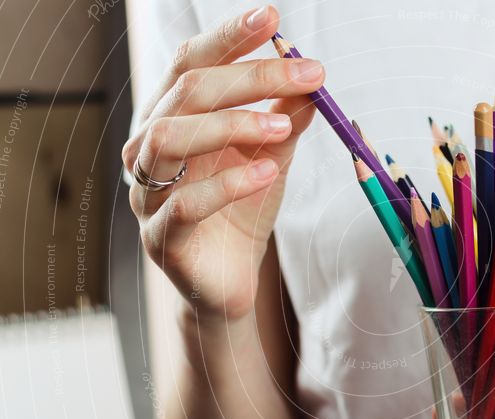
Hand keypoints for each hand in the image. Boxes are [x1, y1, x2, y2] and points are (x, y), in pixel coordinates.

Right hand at [123, 5, 323, 319]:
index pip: (191, 62)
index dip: (229, 37)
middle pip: (187, 91)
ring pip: (171, 137)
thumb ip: (284, 120)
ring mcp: (147, 192)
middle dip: (250, 77)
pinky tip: (266, 174)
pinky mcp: (161, 237)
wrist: (229, 279)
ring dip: (232, 124)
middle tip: (307, 75)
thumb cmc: (243, 211)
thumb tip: (310, 81)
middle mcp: (149, 147)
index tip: (273, 17)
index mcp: (173, 117)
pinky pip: (185, 203)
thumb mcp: (271, 157)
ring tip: (282, 128)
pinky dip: (229, 183)